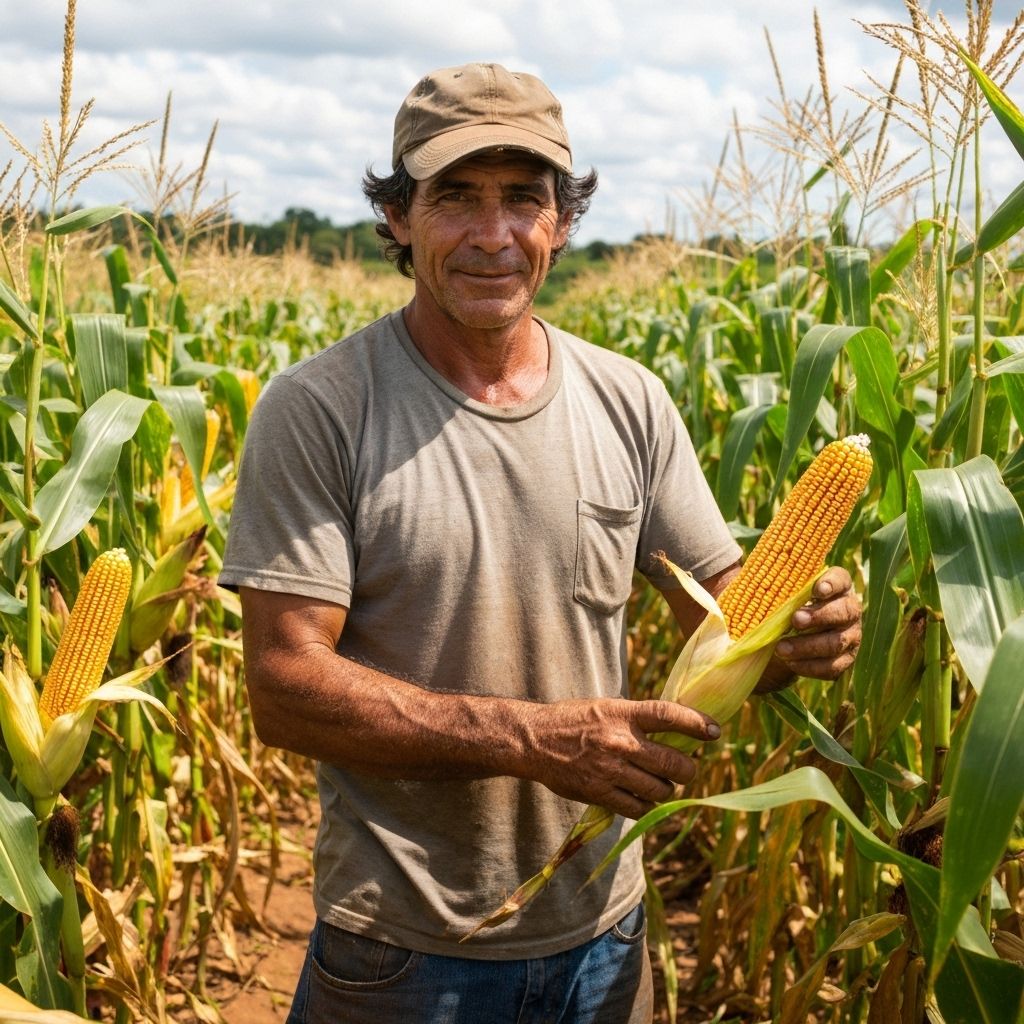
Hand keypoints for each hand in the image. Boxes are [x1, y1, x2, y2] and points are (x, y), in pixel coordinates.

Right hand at [517, 698, 719, 818]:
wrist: (535, 740)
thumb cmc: (574, 720)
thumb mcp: (607, 707)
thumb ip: (637, 718)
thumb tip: (675, 730)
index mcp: (623, 714)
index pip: (669, 715)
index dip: (697, 723)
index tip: (715, 731)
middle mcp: (620, 741)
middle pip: (673, 762)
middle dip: (688, 770)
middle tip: (687, 769)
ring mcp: (610, 770)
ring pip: (660, 790)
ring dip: (667, 790)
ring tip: (661, 784)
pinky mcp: (600, 793)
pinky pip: (638, 808)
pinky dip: (646, 805)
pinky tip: (642, 798)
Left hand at [770, 566, 861, 683]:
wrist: (793, 634)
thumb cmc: (785, 604)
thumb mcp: (782, 591)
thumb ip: (776, 585)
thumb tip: (752, 583)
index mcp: (837, 587)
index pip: (841, 579)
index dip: (832, 583)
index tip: (816, 589)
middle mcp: (850, 610)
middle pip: (844, 612)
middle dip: (818, 616)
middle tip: (795, 620)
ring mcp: (850, 637)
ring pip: (836, 643)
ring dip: (807, 646)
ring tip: (781, 648)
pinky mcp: (844, 660)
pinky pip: (832, 667)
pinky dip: (809, 666)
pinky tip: (790, 663)